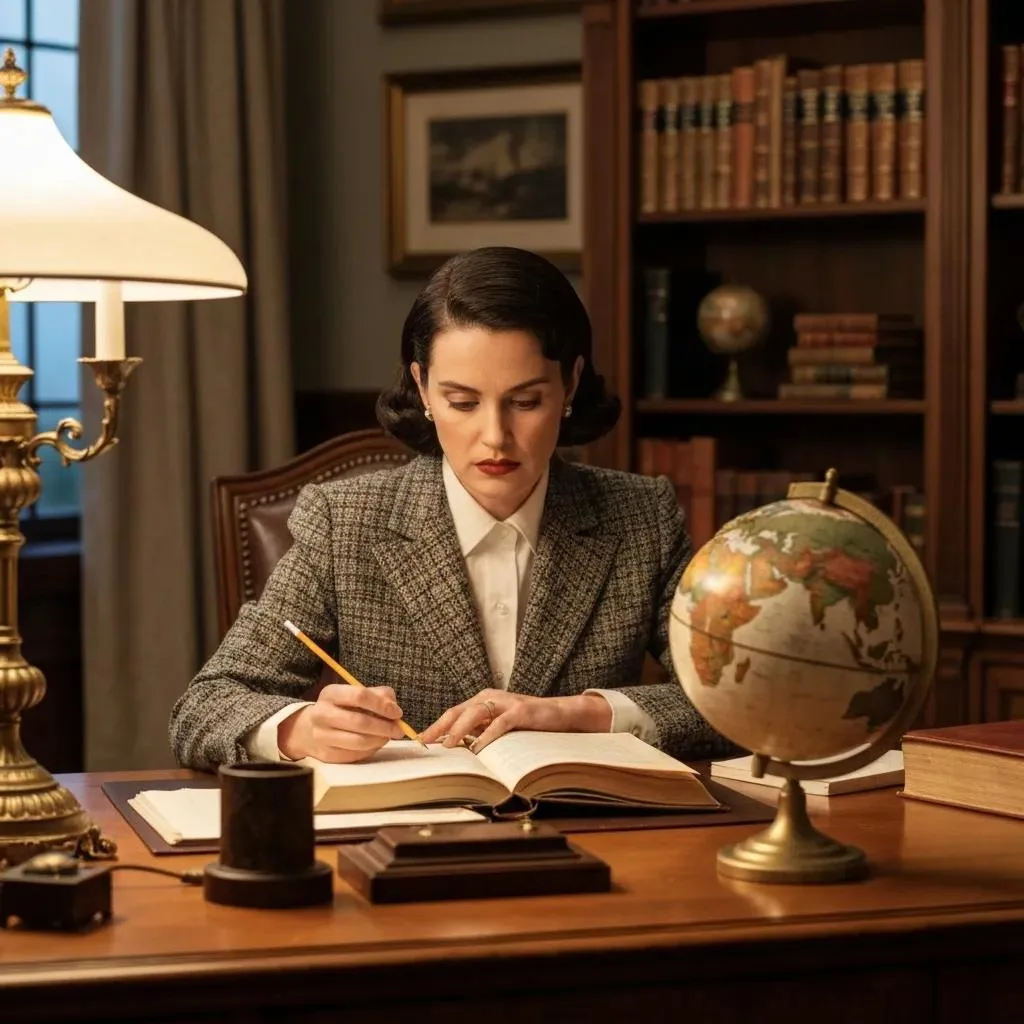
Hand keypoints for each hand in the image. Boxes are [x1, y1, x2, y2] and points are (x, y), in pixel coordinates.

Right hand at [277, 684, 404, 762]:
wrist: (309, 729)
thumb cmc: (341, 708)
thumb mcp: (355, 694)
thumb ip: (378, 695)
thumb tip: (393, 707)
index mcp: (330, 694)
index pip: (360, 696)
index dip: (382, 705)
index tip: (397, 713)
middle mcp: (322, 714)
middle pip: (360, 722)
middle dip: (384, 727)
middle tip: (399, 730)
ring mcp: (322, 736)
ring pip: (358, 742)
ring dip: (380, 740)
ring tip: (388, 736)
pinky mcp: (326, 755)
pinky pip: (355, 755)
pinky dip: (371, 750)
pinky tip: (375, 743)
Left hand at [419, 689, 611, 753]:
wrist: (559, 714)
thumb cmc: (526, 723)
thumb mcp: (497, 726)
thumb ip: (479, 732)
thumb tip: (454, 747)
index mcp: (481, 701)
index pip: (452, 713)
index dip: (435, 727)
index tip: (420, 741)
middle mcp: (489, 698)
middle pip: (457, 711)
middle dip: (438, 727)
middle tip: (424, 743)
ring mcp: (505, 703)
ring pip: (474, 714)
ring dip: (458, 730)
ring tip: (447, 745)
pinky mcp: (520, 711)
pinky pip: (499, 723)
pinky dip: (487, 735)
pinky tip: (478, 747)